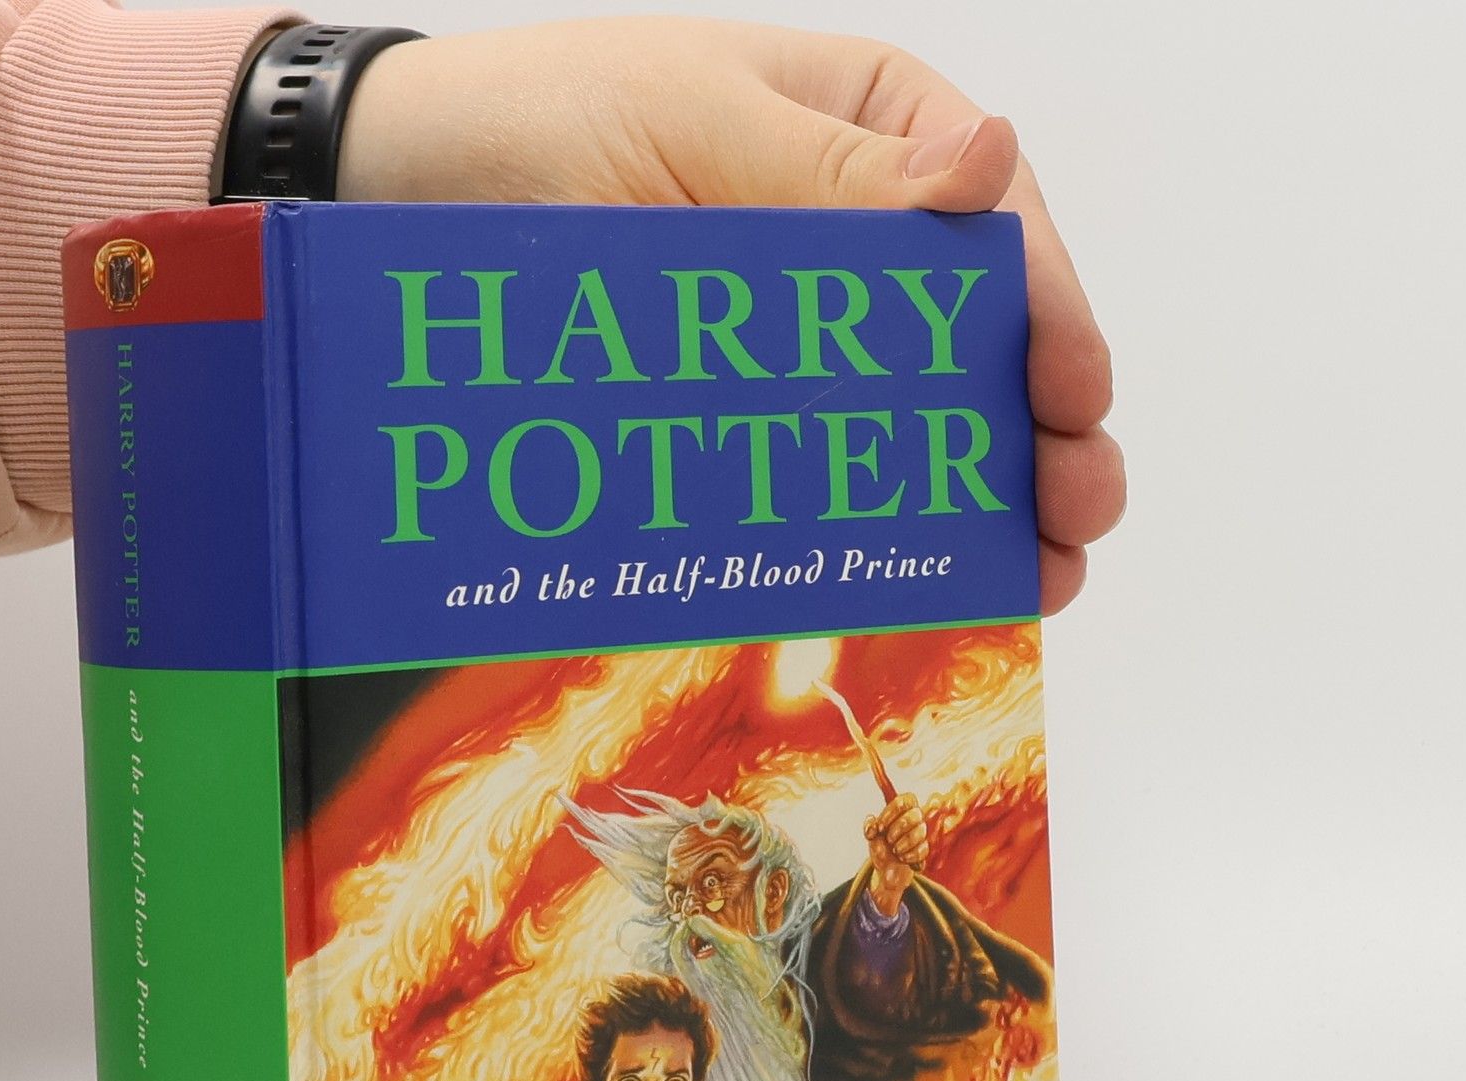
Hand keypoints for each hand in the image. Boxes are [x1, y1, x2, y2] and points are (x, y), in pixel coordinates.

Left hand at [341, 19, 1122, 614]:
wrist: (387, 200)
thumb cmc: (527, 124)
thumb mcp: (687, 122)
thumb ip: (831, 169)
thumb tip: (990, 166)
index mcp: (868, 126)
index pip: (992, 231)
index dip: (1045, 321)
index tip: (1073, 401)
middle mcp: (851, 233)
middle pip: (976, 341)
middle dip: (1035, 430)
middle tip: (1077, 515)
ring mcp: (796, 332)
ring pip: (912, 418)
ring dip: (979, 494)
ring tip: (1035, 571)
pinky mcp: (737, 411)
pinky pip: (821, 468)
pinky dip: (874, 523)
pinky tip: (924, 574)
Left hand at [864, 793, 926, 915]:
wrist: (887, 866)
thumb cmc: (881, 844)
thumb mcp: (872, 835)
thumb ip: (870, 826)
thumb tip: (872, 824)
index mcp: (902, 809)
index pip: (904, 801)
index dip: (891, 813)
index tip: (880, 827)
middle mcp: (915, 818)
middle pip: (915, 815)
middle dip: (899, 828)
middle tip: (888, 839)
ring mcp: (921, 833)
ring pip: (920, 832)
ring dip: (903, 843)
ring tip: (894, 850)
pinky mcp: (925, 848)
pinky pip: (922, 850)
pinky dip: (909, 856)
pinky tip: (902, 858)